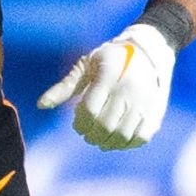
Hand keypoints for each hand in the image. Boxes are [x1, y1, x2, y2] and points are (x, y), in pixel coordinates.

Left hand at [39, 22, 175, 149]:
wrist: (149, 52)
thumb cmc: (110, 59)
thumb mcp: (86, 65)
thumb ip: (64, 87)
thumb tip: (40, 105)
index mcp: (109, 75)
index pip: (90, 110)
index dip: (79, 122)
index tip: (76, 122)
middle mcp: (128, 89)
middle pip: (105, 126)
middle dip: (90, 135)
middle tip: (86, 134)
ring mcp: (144, 102)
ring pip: (122, 135)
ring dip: (106, 142)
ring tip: (99, 139)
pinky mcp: (155, 112)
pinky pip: (141, 137)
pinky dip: (126, 144)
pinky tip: (117, 139)